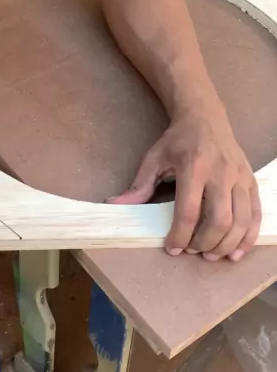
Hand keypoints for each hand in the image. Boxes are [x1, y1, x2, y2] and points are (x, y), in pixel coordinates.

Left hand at [109, 106, 260, 261]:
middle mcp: (221, 173)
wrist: (205, 116)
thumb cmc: (178, 140)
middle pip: (220, 219)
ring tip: (211, 255)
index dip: (180, 234)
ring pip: (241, 220)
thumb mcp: (153, 158)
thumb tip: (115, 205)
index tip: (172, 248)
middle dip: (205, 243)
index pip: (189, 210)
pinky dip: (249, 236)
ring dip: (227, 244)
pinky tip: (237, 250)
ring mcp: (240, 177)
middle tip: (192, 250)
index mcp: (194, 167)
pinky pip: (256, 214)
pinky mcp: (250, 181)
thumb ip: (138, 185)